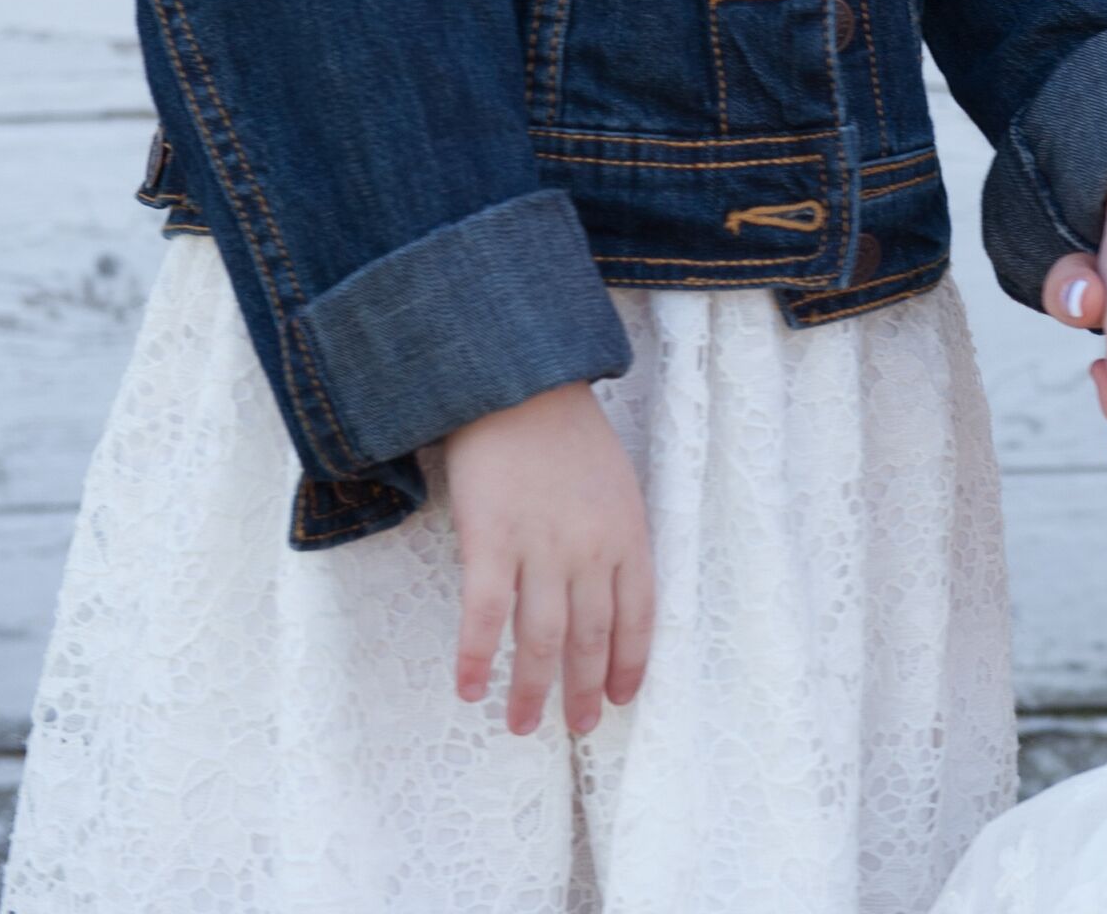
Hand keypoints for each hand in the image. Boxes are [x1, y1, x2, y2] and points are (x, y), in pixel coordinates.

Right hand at [429, 379, 653, 735]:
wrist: (518, 378)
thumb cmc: (565, 429)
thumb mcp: (615, 481)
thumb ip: (614, 535)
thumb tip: (603, 588)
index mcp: (628, 533)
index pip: (638, 618)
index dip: (628, 665)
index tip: (619, 699)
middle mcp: (590, 550)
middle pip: (589, 639)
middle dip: (582, 691)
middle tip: (577, 728)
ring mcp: (541, 547)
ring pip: (540, 639)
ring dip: (531, 690)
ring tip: (523, 725)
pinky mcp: (490, 540)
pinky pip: (483, 615)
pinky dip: (475, 658)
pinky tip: (468, 688)